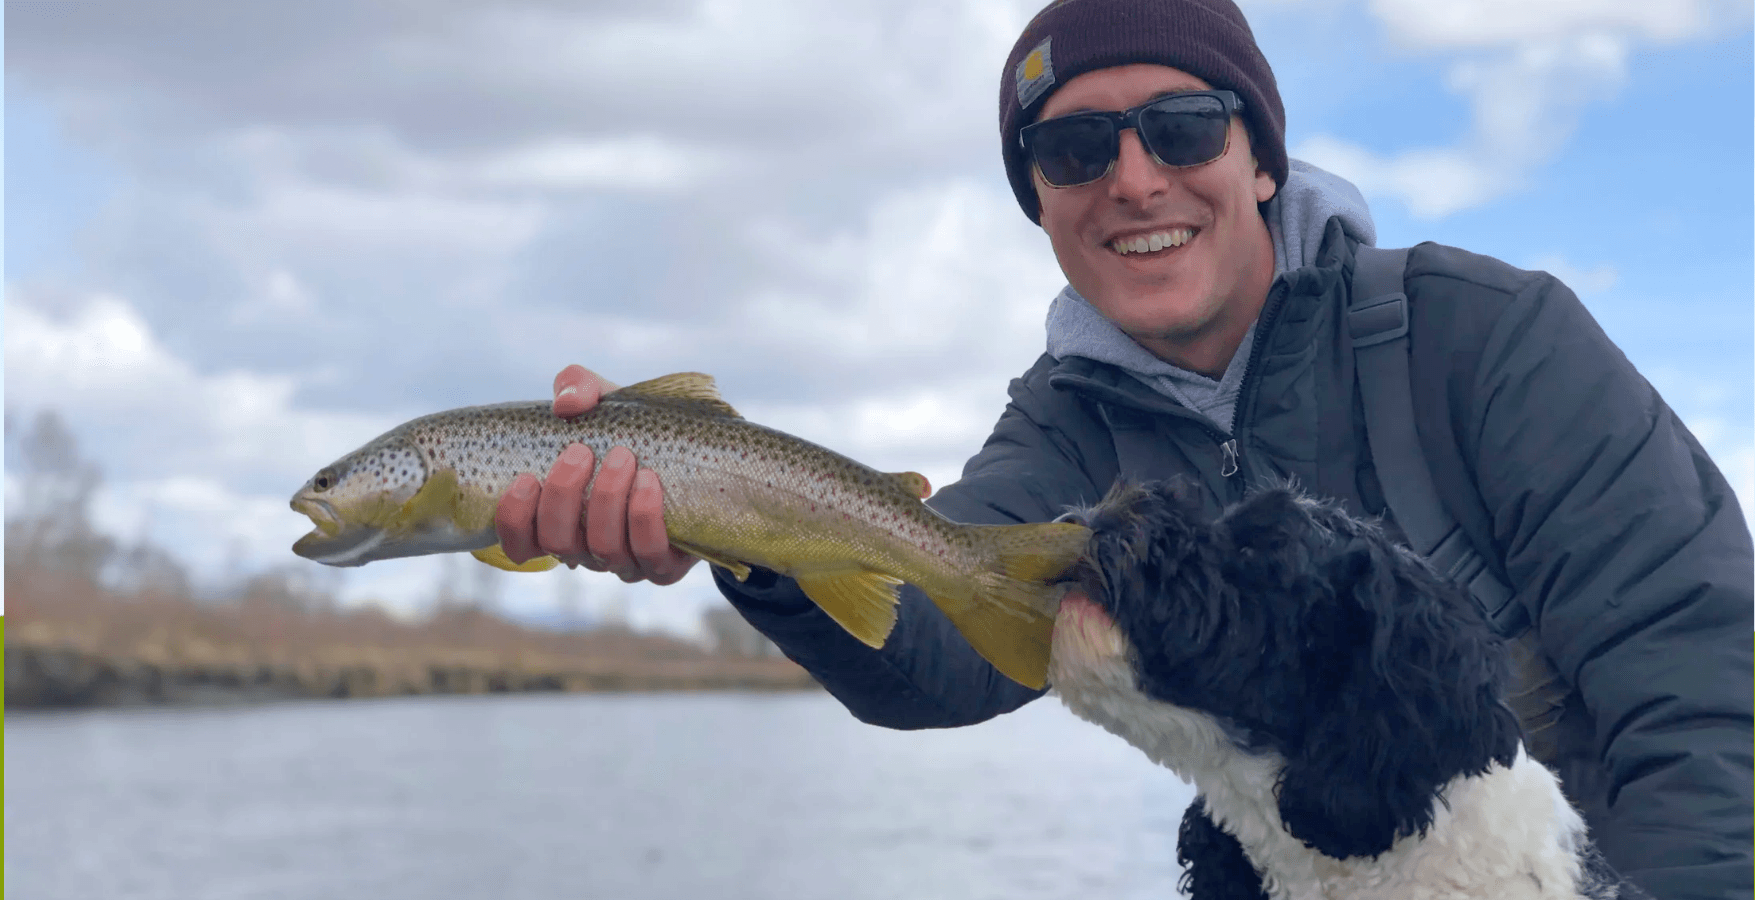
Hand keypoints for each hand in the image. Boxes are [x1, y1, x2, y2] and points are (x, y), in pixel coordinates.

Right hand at [493, 364, 700, 584]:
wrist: (695, 452)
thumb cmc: (632, 430)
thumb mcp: (602, 401)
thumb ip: (576, 386)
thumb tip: (567, 404)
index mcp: (558, 519)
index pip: (518, 543)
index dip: (514, 519)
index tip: (526, 478)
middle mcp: (585, 547)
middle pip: (558, 543)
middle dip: (564, 495)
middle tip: (580, 452)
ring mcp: (624, 561)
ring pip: (603, 548)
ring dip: (606, 499)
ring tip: (622, 456)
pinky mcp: (664, 564)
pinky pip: (649, 552)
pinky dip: (644, 516)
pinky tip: (648, 481)